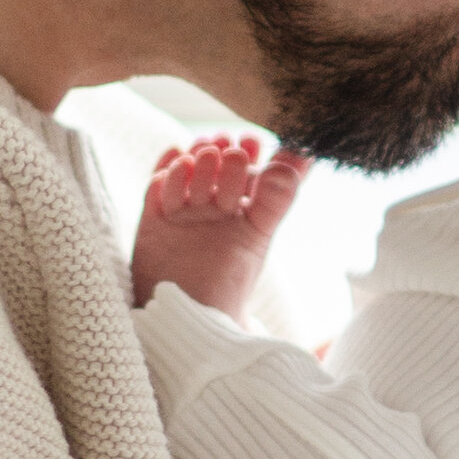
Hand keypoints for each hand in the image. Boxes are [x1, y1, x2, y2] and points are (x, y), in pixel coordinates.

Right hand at [129, 134, 308, 319]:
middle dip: (221, 157)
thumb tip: (304, 156)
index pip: (246, 168)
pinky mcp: (154, 218)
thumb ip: (277, 198)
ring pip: (185, 171)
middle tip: (231, 152)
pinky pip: (156, 186)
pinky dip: (164, 171)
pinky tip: (175, 158)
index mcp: (243, 207)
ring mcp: (183, 209)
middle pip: (214, 166)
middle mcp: (213, 204)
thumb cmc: (229, 283)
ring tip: (205, 155)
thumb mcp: (259, 235)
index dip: (249, 150)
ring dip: (196, 161)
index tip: (252, 140)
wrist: (189, 317)